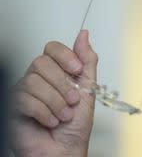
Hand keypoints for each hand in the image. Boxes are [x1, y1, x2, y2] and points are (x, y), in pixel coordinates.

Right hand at [10, 30, 97, 156]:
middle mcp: (39, 78)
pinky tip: (51, 121)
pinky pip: (24, 99)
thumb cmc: (76, 125)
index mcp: (57, 71)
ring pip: (33, 81)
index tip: (77, 69)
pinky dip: (43, 112)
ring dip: (55, 101)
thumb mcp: (89, 89)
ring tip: (64, 115)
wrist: (66, 150)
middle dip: (62, 83)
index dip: (65, 56)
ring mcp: (24, 92)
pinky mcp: (14, 107)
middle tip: (73, 99)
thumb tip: (84, 35)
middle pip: (42, 63)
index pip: (52, 48)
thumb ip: (87, 61)